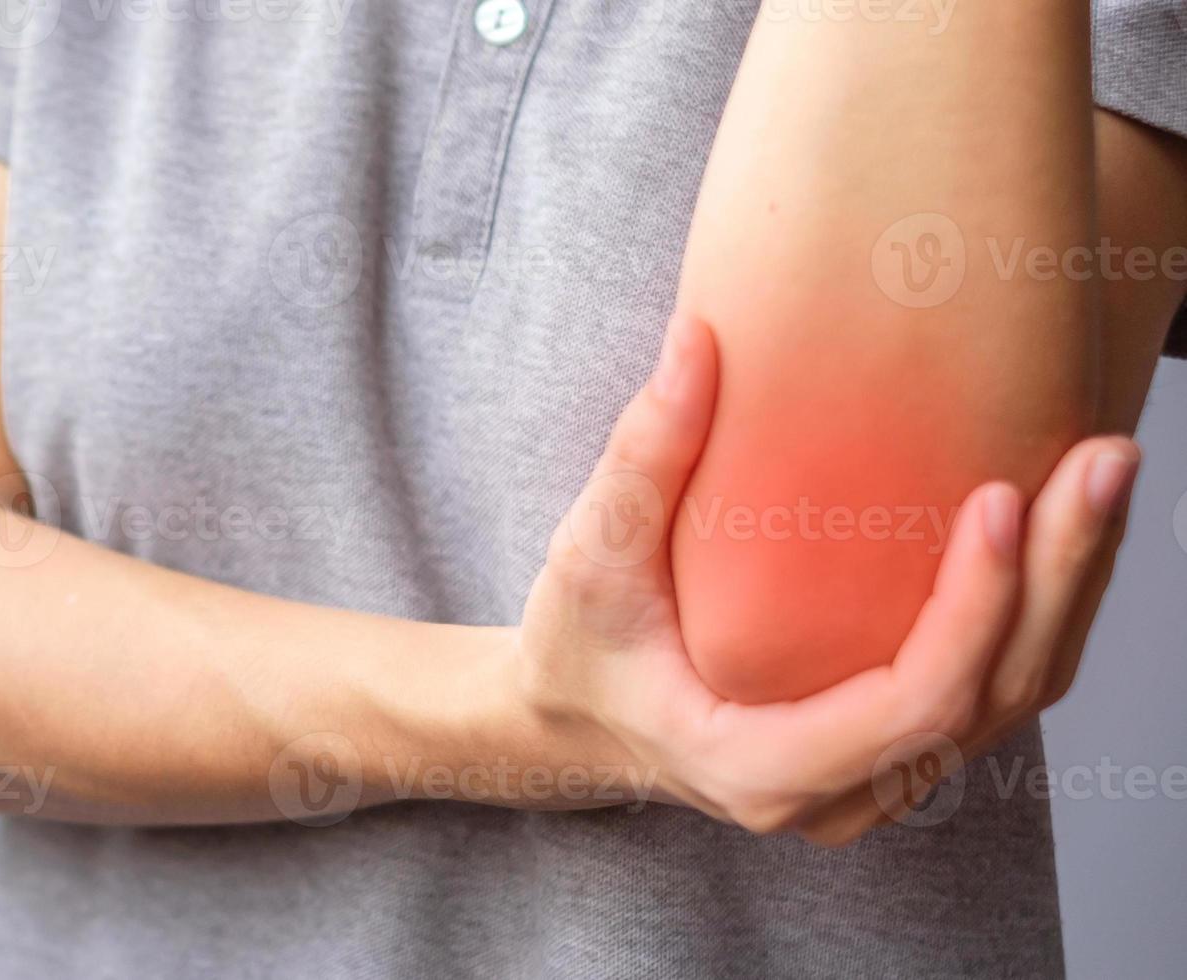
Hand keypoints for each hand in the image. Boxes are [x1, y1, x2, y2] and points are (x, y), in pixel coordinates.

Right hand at [512, 313, 1138, 840]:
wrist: (572, 721)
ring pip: (1011, 702)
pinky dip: (1039, 610)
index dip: (973, 611)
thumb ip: (643, 456)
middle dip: (1063, 581)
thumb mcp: (589, 555)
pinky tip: (1066, 522)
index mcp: (760, 767)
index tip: (999, 501)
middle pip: (991, 702)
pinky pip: (995, 693)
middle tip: (1103, 462)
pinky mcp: (896, 752)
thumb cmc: (576, 646)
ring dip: (1073, 592)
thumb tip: (698, 340)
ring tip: (1105, 477)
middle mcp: (837, 796)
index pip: (912, 708)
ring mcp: (875, 784)